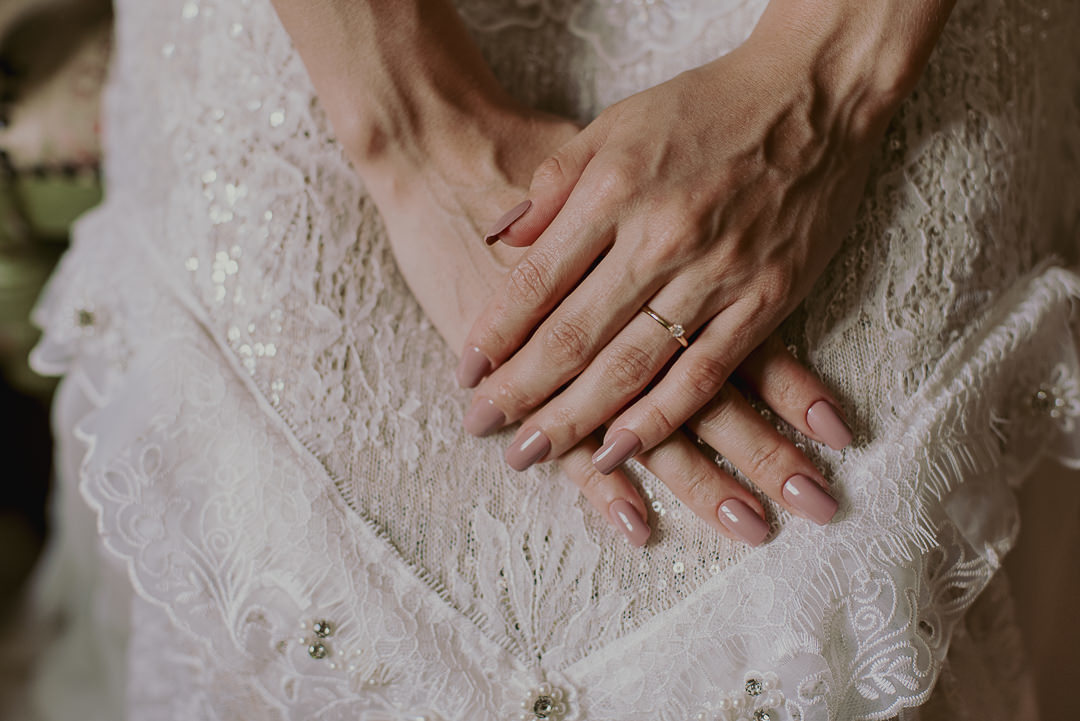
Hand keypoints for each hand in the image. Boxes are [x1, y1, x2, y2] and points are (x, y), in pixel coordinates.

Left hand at [355, 104, 845, 545]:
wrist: (813, 96)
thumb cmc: (704, 108)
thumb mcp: (613, 124)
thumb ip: (553, 184)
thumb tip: (498, 237)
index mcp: (614, 191)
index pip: (535, 282)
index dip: (494, 334)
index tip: (466, 373)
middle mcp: (660, 237)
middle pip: (574, 336)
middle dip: (520, 391)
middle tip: (481, 428)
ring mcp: (715, 274)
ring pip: (631, 366)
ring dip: (575, 419)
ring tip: (531, 455)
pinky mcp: (764, 300)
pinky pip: (705, 374)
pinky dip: (660, 419)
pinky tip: (620, 452)